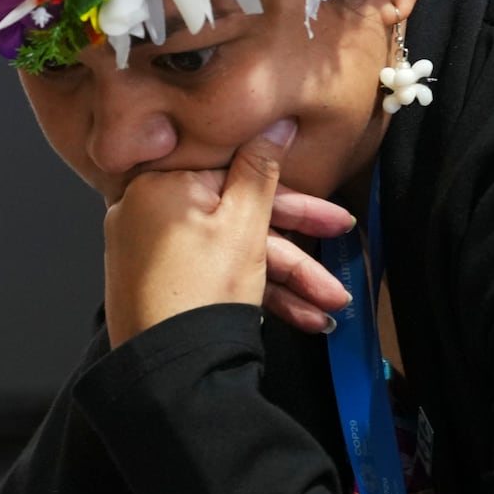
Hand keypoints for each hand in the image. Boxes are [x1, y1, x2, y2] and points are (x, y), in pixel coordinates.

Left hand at [103, 119, 351, 346]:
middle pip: (237, 215)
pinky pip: (212, 274)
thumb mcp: (244, 226)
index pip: (236, 175)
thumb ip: (262, 170)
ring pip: (231, 251)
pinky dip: (255, 291)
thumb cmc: (199, 293)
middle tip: (345, 250)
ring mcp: (150, 250)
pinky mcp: (159, 283)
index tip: (328, 206)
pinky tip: (301, 316)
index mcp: (161, 184)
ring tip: (330, 307)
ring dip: (288, 278)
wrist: (167, 372)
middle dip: (298, 245)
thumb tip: (275, 121)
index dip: (292, 196)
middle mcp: (147, 212)